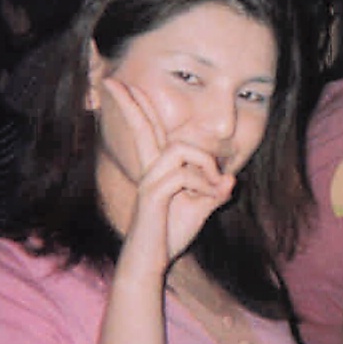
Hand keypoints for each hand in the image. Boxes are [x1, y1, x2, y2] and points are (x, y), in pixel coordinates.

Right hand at [99, 77, 235, 277]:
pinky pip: (184, 175)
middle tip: (110, 81)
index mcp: (158, 168)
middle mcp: (150, 169)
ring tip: (215, 187)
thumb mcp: (200, 210)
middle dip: (130, 102)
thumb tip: (232, 180)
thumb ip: (215, 193)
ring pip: (181, 148)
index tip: (124, 85)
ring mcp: (150, 180)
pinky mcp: (153, 195)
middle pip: (142, 127)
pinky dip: (204, 184)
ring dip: (206, 163)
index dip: (139, 107)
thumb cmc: (171, 235)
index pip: (150, 130)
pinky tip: (211, 198)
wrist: (151, 262)